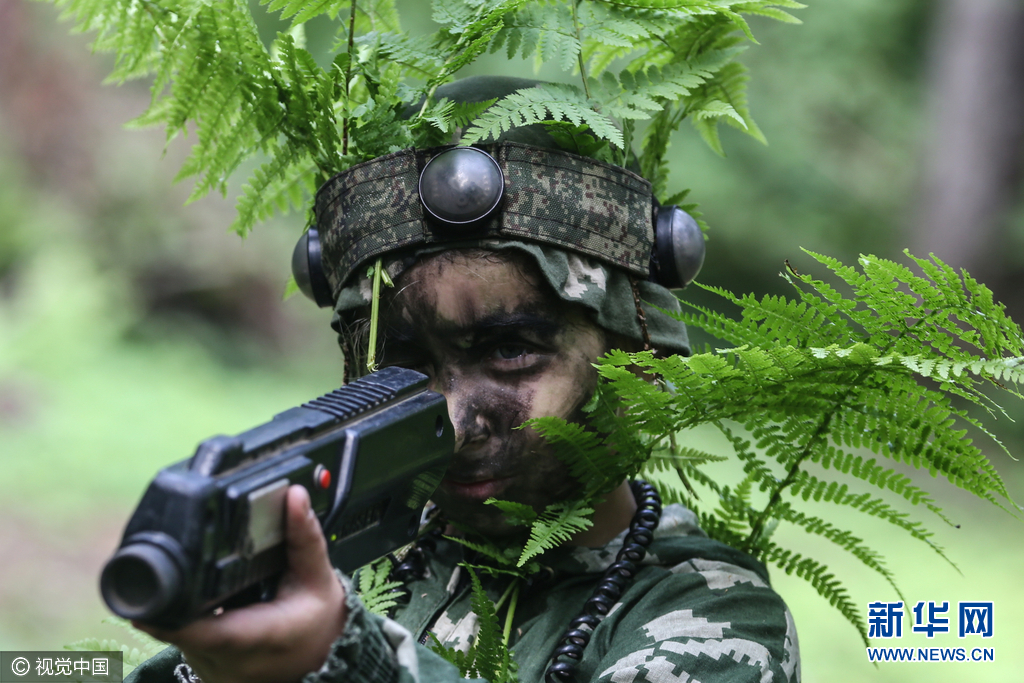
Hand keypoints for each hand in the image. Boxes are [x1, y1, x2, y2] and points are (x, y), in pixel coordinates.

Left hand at [136, 486, 346, 682]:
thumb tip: (294, 496)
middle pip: (182, 629)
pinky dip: (188, 621)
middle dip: (173, 597)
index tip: (145, 600)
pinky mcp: (207, 673)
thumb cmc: (319, 622)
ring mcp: (216, 672)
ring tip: (200, 585)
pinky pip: (184, 643)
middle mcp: (233, 662)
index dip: (171, 616)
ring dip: (180, 609)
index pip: (209, 632)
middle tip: (174, 567)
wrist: (322, 661)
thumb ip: (303, 536)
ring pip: (178, 636)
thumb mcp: (317, 577)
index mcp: (263, 636)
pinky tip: (206, 604)